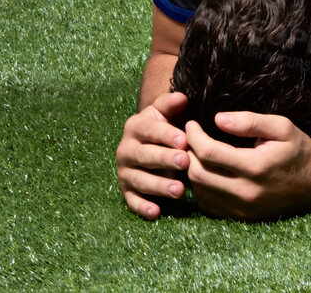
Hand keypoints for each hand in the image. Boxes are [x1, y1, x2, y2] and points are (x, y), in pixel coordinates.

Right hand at [116, 90, 191, 218]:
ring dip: (159, 186)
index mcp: (134, 126)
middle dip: (165, 159)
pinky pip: (132, 201)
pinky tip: (156, 212)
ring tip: (180, 190)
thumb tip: (182, 97)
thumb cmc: (162, 127)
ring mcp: (124, 172)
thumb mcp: (164, 112)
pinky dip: (143, 207)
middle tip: (185, 162)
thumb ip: (171, 104)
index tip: (184, 141)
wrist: (147, 144)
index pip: (150, 130)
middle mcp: (125, 149)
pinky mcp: (126, 191)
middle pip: (145, 155)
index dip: (166, 135)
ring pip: (140, 180)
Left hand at [185, 111, 310, 220]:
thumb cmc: (298, 150)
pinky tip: (208, 171)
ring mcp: (242, 208)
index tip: (191, 123)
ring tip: (196, 152)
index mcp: (255, 167)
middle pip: (198, 174)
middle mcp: (246, 192)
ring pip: (200, 191)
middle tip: (189, 137)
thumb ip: (249, 121)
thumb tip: (217, 118)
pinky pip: (208, 205)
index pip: (209, 152)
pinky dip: (201, 188)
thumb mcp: (281, 126)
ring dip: (192, 170)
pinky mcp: (242, 217)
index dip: (194, 135)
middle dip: (188, 152)